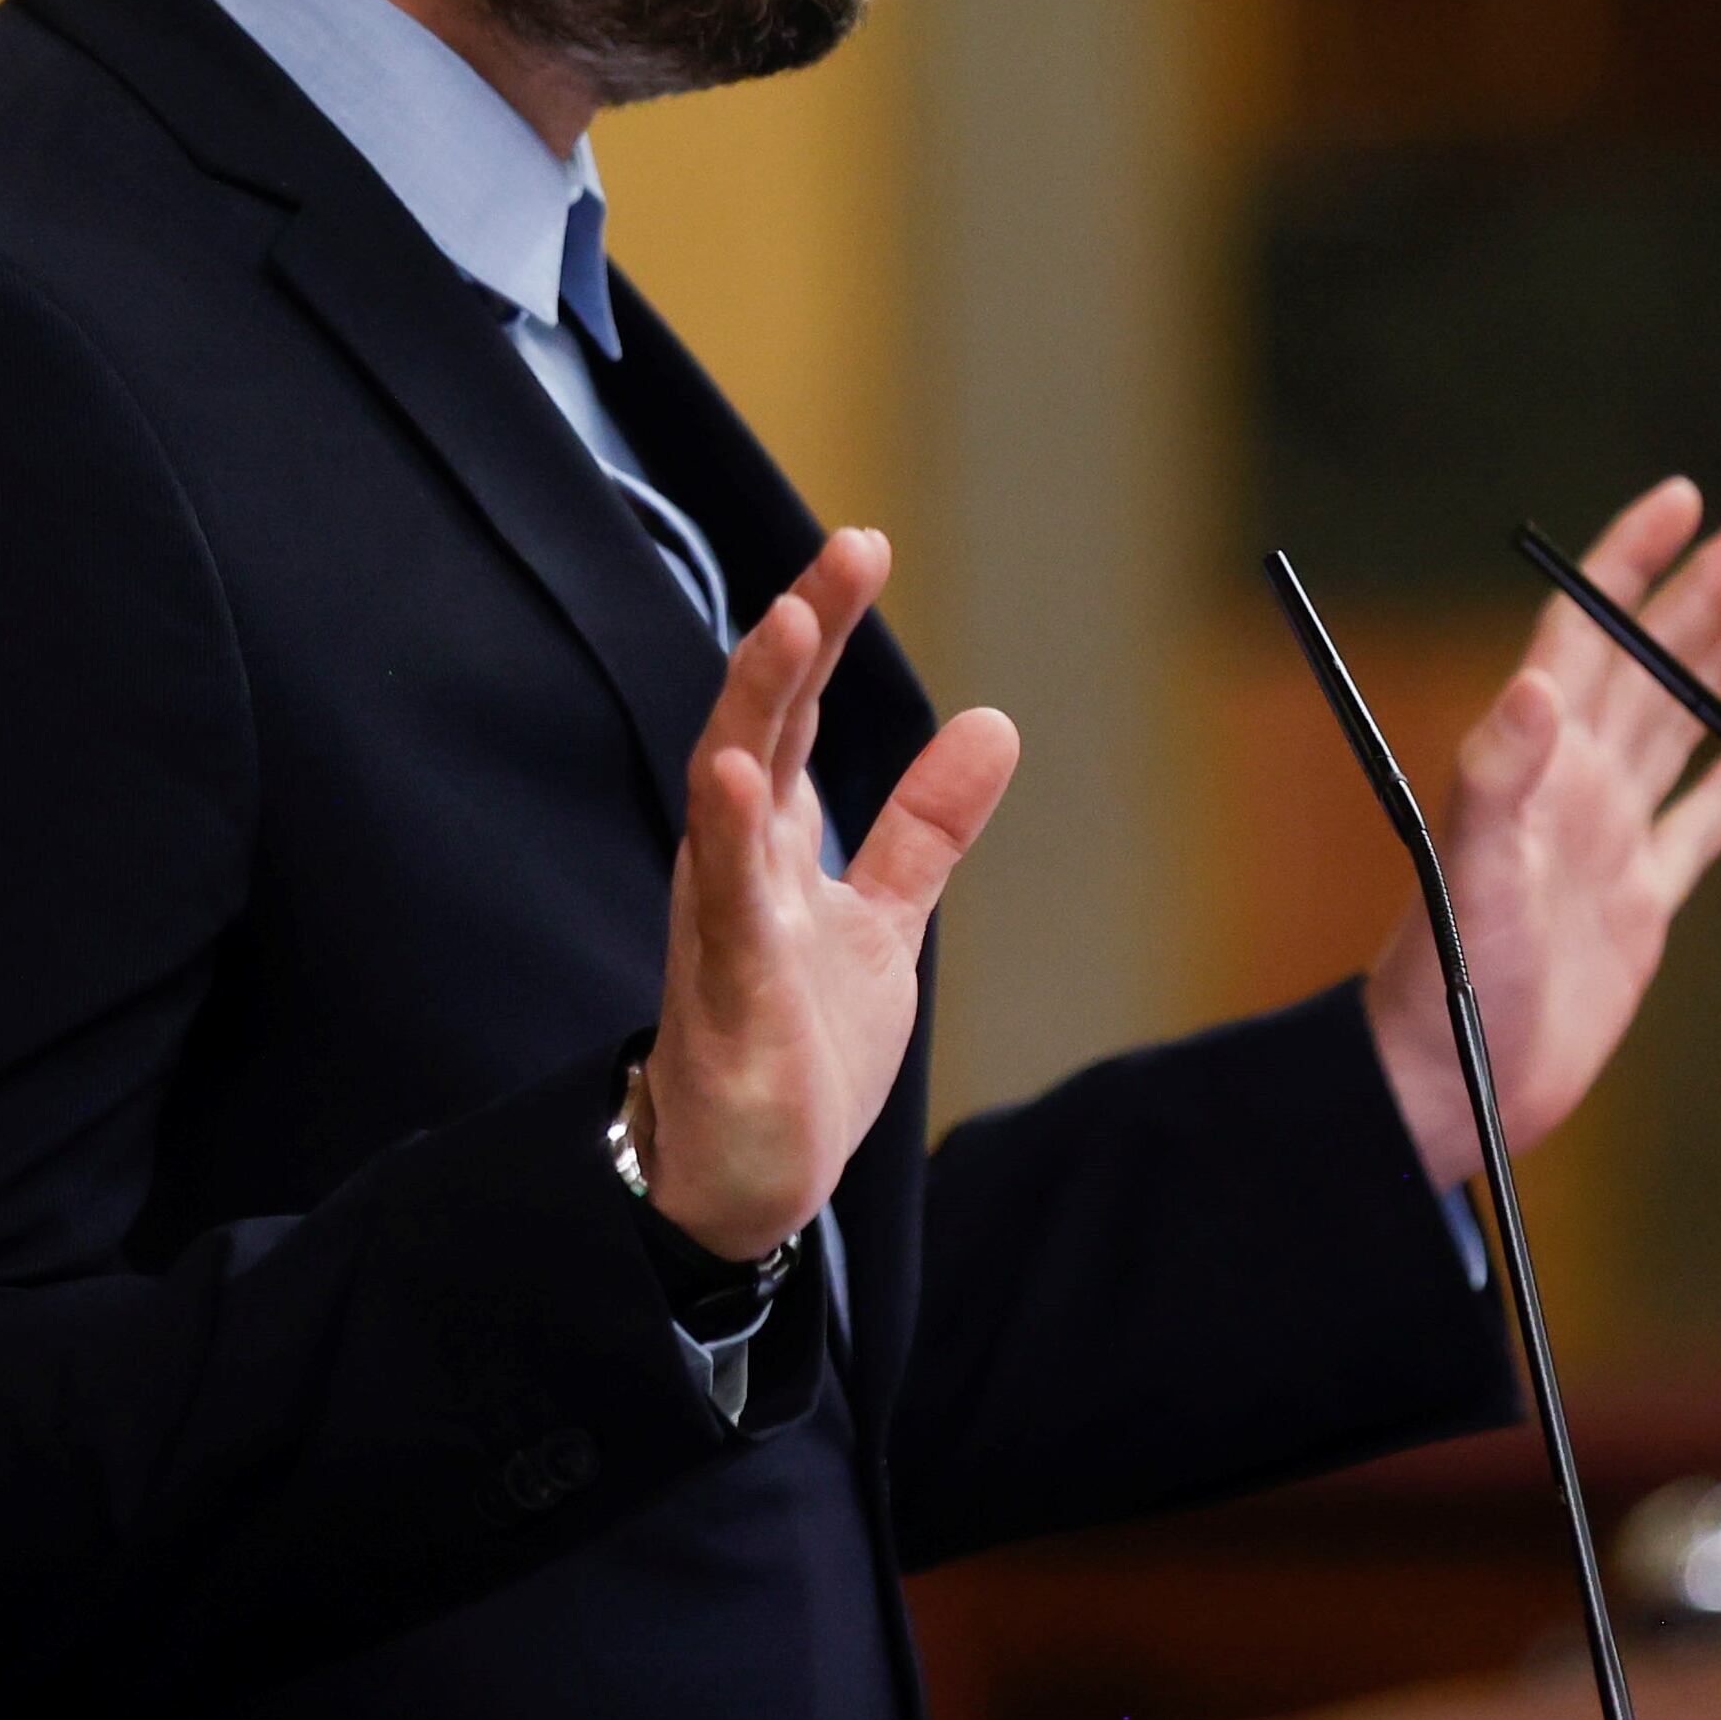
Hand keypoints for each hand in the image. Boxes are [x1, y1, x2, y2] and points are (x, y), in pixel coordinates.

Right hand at [636, 529, 1023, 1258]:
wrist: (744, 1176)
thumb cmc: (796, 1040)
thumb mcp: (882, 920)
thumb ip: (924, 829)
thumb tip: (995, 722)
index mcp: (774, 841)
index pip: (799, 711)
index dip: (825, 627)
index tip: (864, 544)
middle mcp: (738, 862)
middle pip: (763, 722)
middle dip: (798, 632)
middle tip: (848, 547)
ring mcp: (725, 921)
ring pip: (727, 793)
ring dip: (757, 705)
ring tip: (789, 624)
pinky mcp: (728, 992)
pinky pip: (726, 905)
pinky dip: (728, 835)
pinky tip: (738, 774)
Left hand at [1364, 480, 1720, 1183]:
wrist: (1453, 1082)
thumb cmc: (1446, 978)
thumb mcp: (1470, 870)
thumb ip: (1499, 776)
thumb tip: (1539, 684)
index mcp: (1536, 762)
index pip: (1586, 634)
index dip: (1628, 563)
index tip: (1678, 501)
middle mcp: (1574, 787)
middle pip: (1645, 667)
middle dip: (1697, 597)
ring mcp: (1608, 842)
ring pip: (1676, 729)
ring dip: (1718, 667)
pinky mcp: (1638, 906)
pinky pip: (1696, 828)